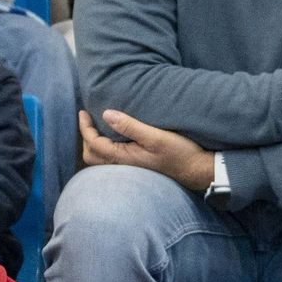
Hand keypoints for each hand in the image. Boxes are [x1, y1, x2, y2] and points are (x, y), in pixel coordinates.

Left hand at [78, 109, 213, 191]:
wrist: (198, 170)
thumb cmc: (179, 152)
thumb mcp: (155, 136)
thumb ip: (130, 126)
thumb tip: (106, 114)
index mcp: (124, 157)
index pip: (93, 143)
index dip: (85, 127)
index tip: (83, 111)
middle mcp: (123, 165)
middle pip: (92, 155)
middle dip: (86, 137)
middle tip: (88, 119)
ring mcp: (130, 168)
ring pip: (101, 158)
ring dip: (95, 143)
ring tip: (99, 125)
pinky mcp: (137, 166)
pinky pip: (112, 158)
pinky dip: (105, 146)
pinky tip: (114, 136)